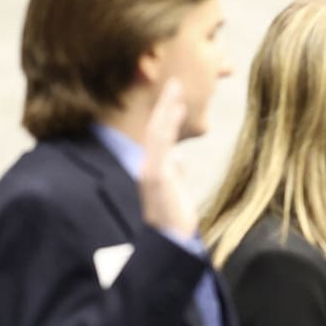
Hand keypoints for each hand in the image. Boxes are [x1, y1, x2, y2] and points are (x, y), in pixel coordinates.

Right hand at [138, 78, 196, 239]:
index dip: (163, 114)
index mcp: (151, 169)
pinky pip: (161, 141)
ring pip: (156, 131)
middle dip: (163, 104)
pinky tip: (177, 104)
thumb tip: (180, 160)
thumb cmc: (174, 225)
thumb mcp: (175, 194)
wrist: (170, 246)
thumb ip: (174, 175)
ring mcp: (149, 170)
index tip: (172, 94)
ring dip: (166, 106)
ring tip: (176, 85)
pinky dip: (168, 120)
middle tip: (171, 79)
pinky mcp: (154, 175)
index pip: (156, 136)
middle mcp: (145, 167)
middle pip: (153, 129)